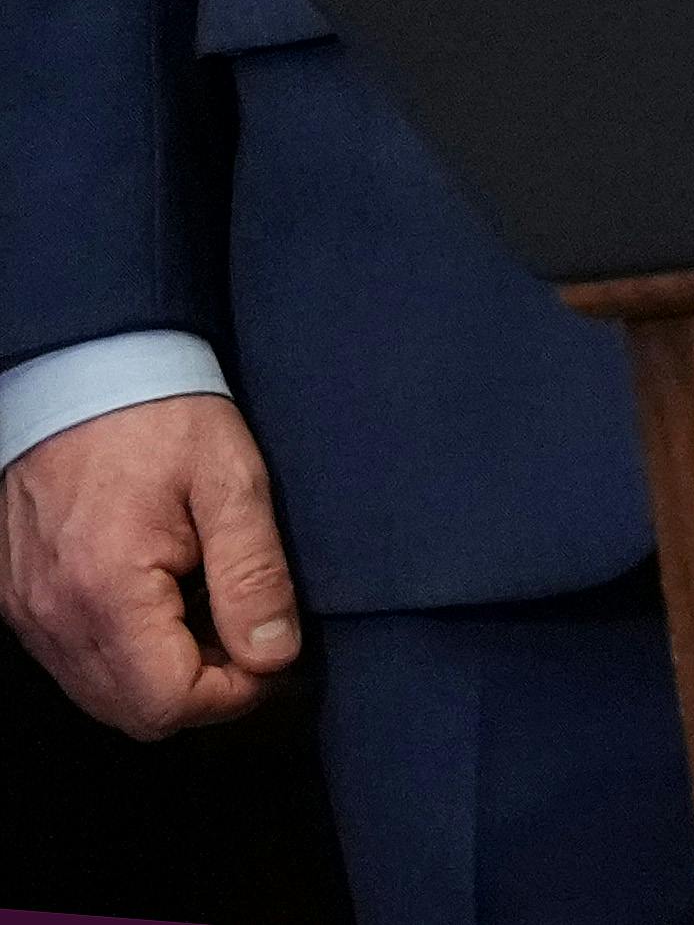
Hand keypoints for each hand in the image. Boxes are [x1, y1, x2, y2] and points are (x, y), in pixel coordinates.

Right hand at [1, 396, 298, 734]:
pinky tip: (164, 605)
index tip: (272, 655)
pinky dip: (124, 656)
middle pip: (133, 714)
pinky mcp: (20, 601)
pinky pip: (73, 662)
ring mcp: (28, 613)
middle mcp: (53, 616)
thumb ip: (254, 573)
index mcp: (106, 590)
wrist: (83, 373)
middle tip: (247, 636)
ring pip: (101, 695)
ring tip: (209, 613)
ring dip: (163, 678)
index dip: (234, 694)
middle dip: (203, 692)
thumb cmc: (160, 416)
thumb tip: (274, 654)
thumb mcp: (232, 480)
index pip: (169, 703)